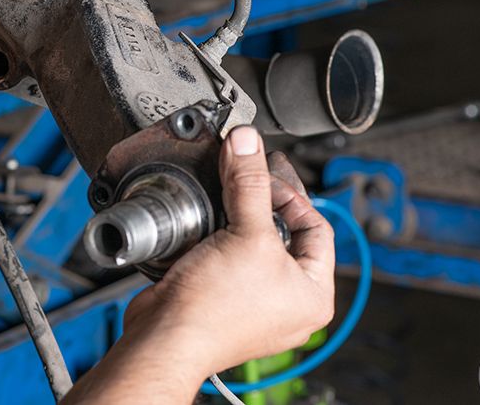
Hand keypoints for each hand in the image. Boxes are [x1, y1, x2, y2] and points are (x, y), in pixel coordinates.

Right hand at [122, 125, 334, 378]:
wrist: (164, 338)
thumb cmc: (214, 310)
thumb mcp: (245, 235)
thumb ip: (249, 183)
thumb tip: (247, 142)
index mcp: (313, 294)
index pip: (315, 226)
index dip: (290, 193)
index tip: (263, 171)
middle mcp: (287, 303)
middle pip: (283, 233)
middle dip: (263, 202)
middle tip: (248, 174)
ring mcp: (253, 303)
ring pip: (251, 244)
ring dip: (237, 217)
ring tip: (225, 194)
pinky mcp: (221, 299)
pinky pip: (225, 257)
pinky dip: (216, 236)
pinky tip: (205, 221)